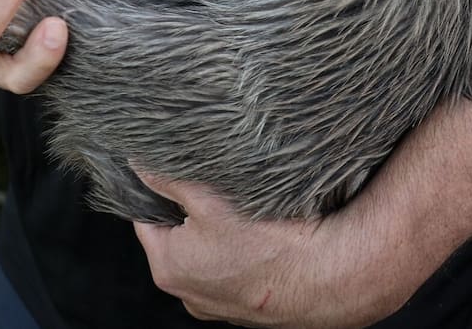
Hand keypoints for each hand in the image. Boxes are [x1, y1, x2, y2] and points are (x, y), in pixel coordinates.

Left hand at [132, 173, 405, 328]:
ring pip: (211, 257)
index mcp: (170, 269)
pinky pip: (238, 272)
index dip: (160, 192)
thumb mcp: (210, 198)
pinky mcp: (254, 307)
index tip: (175, 173)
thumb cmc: (271, 240)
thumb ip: (168, 178)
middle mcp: (191, 296)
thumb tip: (138, 162)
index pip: (147, 220)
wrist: (333, 275)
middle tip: (217, 189)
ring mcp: (224, 306)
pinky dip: (246, 254)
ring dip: (221, 235)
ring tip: (245, 212)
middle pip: (180, 240)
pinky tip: (266, 236)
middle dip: (193, 213)